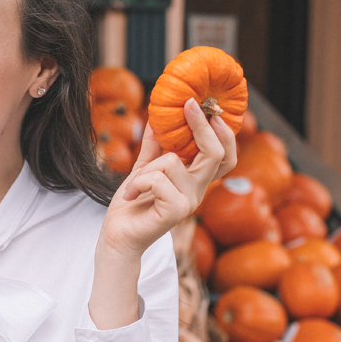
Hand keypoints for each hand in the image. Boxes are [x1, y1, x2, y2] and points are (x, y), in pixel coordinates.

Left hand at [99, 97, 236, 261]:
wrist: (118, 236)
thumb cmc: (131, 205)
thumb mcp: (143, 169)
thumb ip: (154, 148)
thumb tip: (158, 119)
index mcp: (195, 180)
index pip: (224, 155)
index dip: (221, 131)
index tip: (202, 105)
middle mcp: (198, 190)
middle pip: (215, 153)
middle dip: (201, 125)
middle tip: (188, 105)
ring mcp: (189, 202)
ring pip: (171, 162)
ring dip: (143, 170)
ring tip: (133, 186)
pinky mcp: (176, 211)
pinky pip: (157, 179)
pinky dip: (137, 182)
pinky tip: (130, 195)